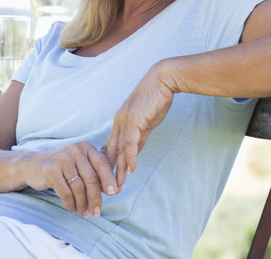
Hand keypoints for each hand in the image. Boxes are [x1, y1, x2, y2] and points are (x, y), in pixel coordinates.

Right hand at [23, 141, 117, 216]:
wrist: (31, 166)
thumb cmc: (60, 168)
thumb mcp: (79, 165)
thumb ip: (96, 174)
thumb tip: (116, 190)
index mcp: (84, 147)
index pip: (102, 163)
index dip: (109, 179)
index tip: (113, 193)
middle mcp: (74, 150)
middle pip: (91, 178)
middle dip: (96, 197)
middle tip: (97, 211)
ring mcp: (62, 159)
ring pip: (79, 187)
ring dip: (82, 204)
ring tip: (84, 213)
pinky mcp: (51, 170)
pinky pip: (65, 192)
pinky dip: (70, 203)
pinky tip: (72, 209)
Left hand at [102, 65, 175, 187]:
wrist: (163, 80)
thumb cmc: (156, 99)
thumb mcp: (146, 122)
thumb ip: (139, 137)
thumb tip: (134, 153)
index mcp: (120, 123)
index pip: (111, 148)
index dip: (108, 165)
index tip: (107, 181)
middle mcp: (119, 123)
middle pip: (111, 152)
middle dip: (110, 172)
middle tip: (108, 190)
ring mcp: (125, 121)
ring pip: (119, 150)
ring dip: (118, 170)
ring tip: (117, 186)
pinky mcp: (135, 120)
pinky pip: (131, 142)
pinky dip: (130, 156)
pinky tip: (130, 169)